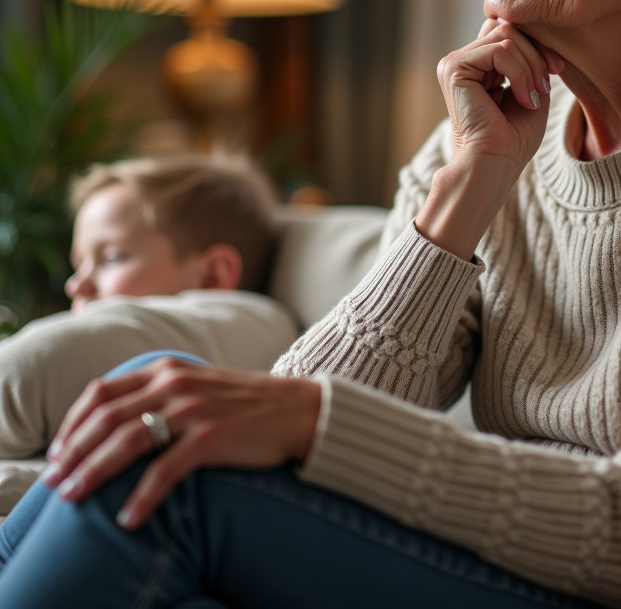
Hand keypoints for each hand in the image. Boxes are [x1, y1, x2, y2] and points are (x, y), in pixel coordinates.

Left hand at [41, 357, 320, 528]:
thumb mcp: (199, 386)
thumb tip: (118, 424)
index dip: (73, 422)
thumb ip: (162, 393)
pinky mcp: (212, 436)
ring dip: (93, 473)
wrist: (301, 409)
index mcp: (169, 369)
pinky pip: (164, 471)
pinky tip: (129, 518)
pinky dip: (141, 498)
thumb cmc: (248, 404)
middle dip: (72, 453)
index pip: (102, 391)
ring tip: (74, 499)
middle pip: (106, 418)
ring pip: (126, 441)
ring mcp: (194, 408)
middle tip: (54, 483)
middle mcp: (176, 383)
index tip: (57, 452)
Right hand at [440, 18, 563, 169]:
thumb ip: (529, 60)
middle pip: (507, 28)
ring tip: (533, 97)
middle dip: (536, 53)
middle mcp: (462, 61)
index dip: (536, 45)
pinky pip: (500, 50)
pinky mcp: (454, 68)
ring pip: (506, 36)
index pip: (508, 33)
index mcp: (478, 67)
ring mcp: (455, 63)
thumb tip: (534, 32)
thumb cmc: (514, 139)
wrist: (496, 165)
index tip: (557, 69)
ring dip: (530, 66)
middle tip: (546, 87)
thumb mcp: (531, 89)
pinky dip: (520, 73)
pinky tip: (524, 99)